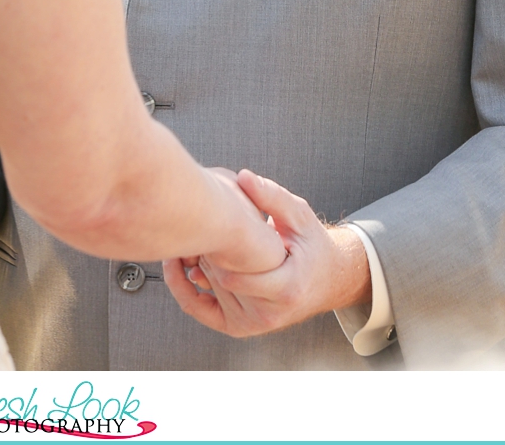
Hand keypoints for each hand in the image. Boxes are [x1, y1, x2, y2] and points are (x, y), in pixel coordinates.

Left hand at [164, 171, 371, 339]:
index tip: (207, 218)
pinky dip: (184, 287)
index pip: (236, 274)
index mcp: (286, 287)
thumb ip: (273, 197)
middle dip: (206, 249)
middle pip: (220, 279)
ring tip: (191, 234)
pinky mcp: (239, 327)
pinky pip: (200, 310)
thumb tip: (244, 177)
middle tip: (192, 220)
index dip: (217, 246)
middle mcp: (268, 313)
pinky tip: (179, 263)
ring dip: (196, 262)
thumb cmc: (311, 245)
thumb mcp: (300, 216)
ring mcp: (252, 324)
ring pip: (209, 289)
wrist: (324, 281)